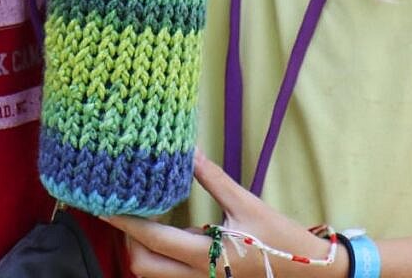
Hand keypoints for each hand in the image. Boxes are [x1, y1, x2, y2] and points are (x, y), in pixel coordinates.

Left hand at [105, 151, 347, 276]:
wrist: (310, 273)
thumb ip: (211, 176)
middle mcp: (197, 276)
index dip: (123, 219)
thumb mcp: (246, 202)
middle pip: (142, 265)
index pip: (152, 238)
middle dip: (127, 237)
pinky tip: (161, 228)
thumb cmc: (279, 237)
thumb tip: (185, 147)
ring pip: (153, 272)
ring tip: (137, 212)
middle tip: (120, 206)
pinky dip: (158, 252)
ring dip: (140, 246)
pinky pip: (170, 272)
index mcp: (206, 255)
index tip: (101, 203)